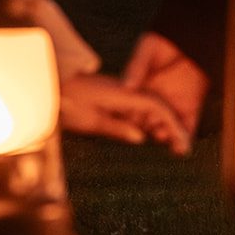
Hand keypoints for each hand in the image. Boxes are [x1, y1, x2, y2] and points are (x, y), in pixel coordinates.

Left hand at [59, 72, 190, 154]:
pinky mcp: (114, 98)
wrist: (52, 84)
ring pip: (149, 108)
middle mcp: (126, 91)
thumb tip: (142, 138)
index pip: (157, 106)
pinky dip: (147, 123)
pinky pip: (137, 110)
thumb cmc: (68, 103)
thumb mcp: (90, 120)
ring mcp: (121, 93)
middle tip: (183, 149)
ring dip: (161, 124)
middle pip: (158, 106)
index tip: (183, 142)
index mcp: (124, 94)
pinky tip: (149, 137)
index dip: (173, 124)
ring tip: (172, 147)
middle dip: (172, 125)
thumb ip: (117, 128)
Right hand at [122, 33, 208, 142]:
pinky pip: (187, 128)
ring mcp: (173, 106)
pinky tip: (182, 148)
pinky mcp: (192, 109)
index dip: (132, 118)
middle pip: (148, 123)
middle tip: (154, 131)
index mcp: (141, 89)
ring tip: (168, 139)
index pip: (132, 108)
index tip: (133, 121)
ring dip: (166, 137)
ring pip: (166, 129)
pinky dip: (185, 140)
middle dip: (149, 129)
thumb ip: (137, 65)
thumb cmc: (166, 39)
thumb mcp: (147, 48)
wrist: (195, 37)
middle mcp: (155, 101)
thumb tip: (126, 85)